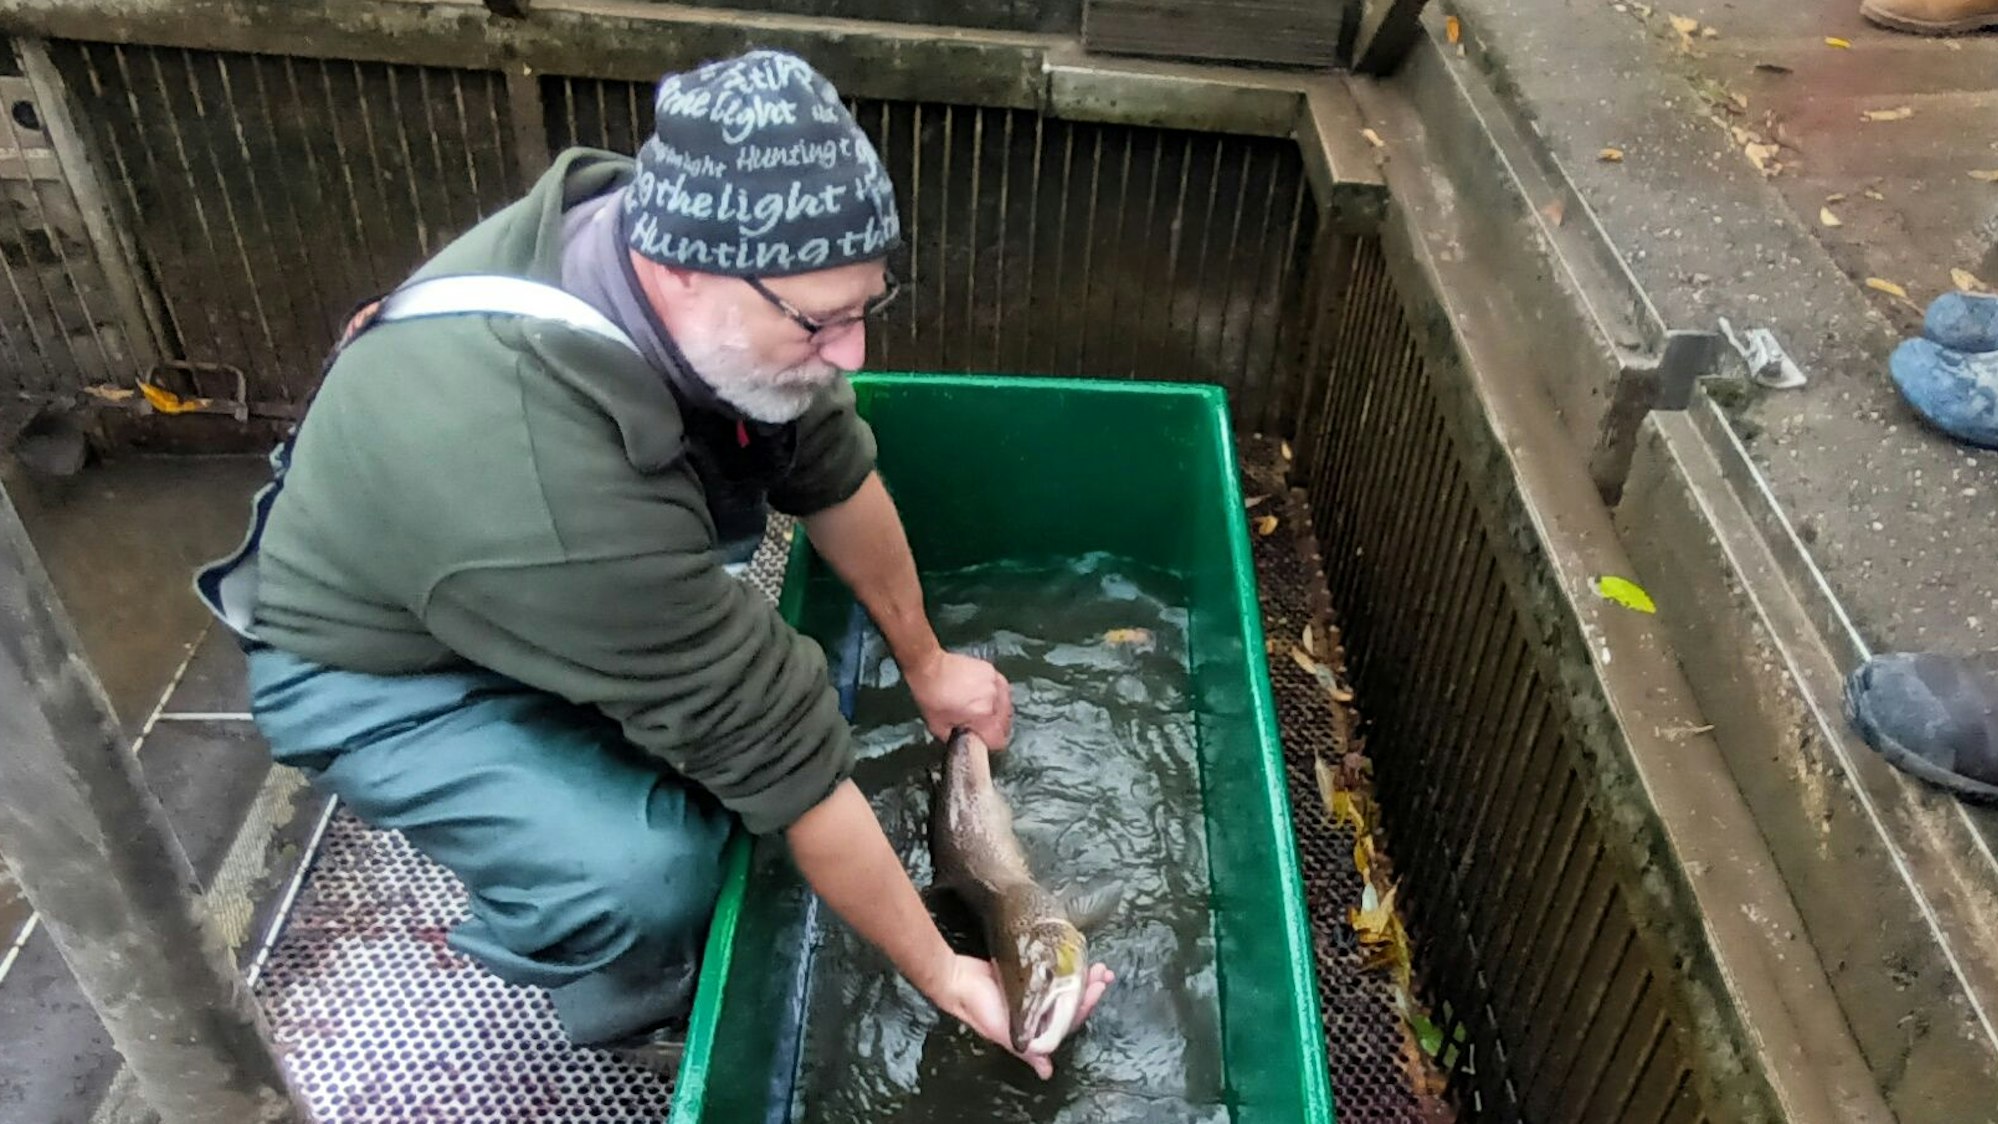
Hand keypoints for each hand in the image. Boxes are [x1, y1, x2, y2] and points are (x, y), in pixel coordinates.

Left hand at [906, 650, 1013, 747]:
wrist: (930, 666)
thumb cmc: (931, 697)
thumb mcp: (939, 727)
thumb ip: (957, 740)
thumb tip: (969, 744)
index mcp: (983, 715)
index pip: (999, 740)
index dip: (990, 744)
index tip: (982, 740)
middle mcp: (995, 699)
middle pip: (1006, 724)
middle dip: (994, 729)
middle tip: (979, 726)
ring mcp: (996, 683)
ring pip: (1007, 707)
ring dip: (997, 712)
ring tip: (982, 710)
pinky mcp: (993, 672)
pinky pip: (1002, 691)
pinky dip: (996, 697)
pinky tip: (984, 696)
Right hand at [926, 953, 1114, 1078]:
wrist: (956, 979)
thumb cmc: (978, 1008)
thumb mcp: (1005, 1033)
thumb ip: (1028, 1050)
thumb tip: (1047, 1071)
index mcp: (1037, 1028)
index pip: (1070, 1019)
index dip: (1086, 1004)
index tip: (1098, 987)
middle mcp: (1038, 1011)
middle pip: (1072, 1001)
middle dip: (1090, 988)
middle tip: (1104, 972)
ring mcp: (1033, 991)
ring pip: (1065, 986)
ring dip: (1082, 976)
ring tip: (1097, 965)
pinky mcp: (1027, 973)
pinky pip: (1052, 970)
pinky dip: (1064, 965)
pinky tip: (1074, 956)